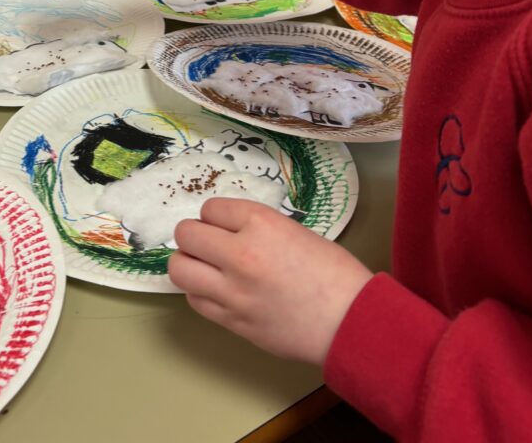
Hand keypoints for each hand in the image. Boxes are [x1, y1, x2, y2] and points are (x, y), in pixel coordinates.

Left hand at [169, 198, 372, 365]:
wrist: (351, 323)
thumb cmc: (335, 274)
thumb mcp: (296, 232)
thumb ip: (259, 229)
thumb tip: (231, 232)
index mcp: (261, 224)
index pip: (211, 208)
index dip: (217, 216)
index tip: (225, 224)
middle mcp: (241, 254)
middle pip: (186, 234)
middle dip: (194, 235)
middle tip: (207, 242)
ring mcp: (233, 291)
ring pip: (180, 269)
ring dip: (188, 262)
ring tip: (203, 265)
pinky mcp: (233, 321)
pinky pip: (195, 301)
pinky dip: (199, 292)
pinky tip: (215, 290)